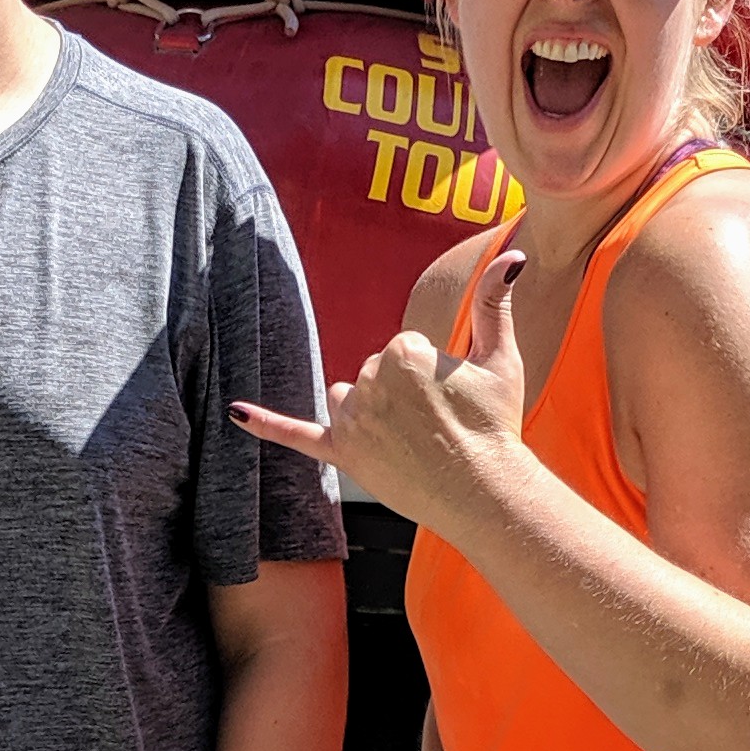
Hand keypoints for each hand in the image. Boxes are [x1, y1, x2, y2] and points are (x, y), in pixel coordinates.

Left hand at [230, 250, 528, 529]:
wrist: (486, 492)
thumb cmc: (496, 426)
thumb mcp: (501, 358)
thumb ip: (495, 304)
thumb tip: (514, 258)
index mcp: (404, 350)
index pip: (402, 350)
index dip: (431, 377)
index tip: (452, 399)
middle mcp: (371, 380)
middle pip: (373, 374)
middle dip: (400, 396)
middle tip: (436, 425)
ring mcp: (354, 421)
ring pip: (346, 399)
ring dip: (368, 412)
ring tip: (407, 439)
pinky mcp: (343, 454)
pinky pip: (297, 435)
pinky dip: (266, 425)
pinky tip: (235, 412)